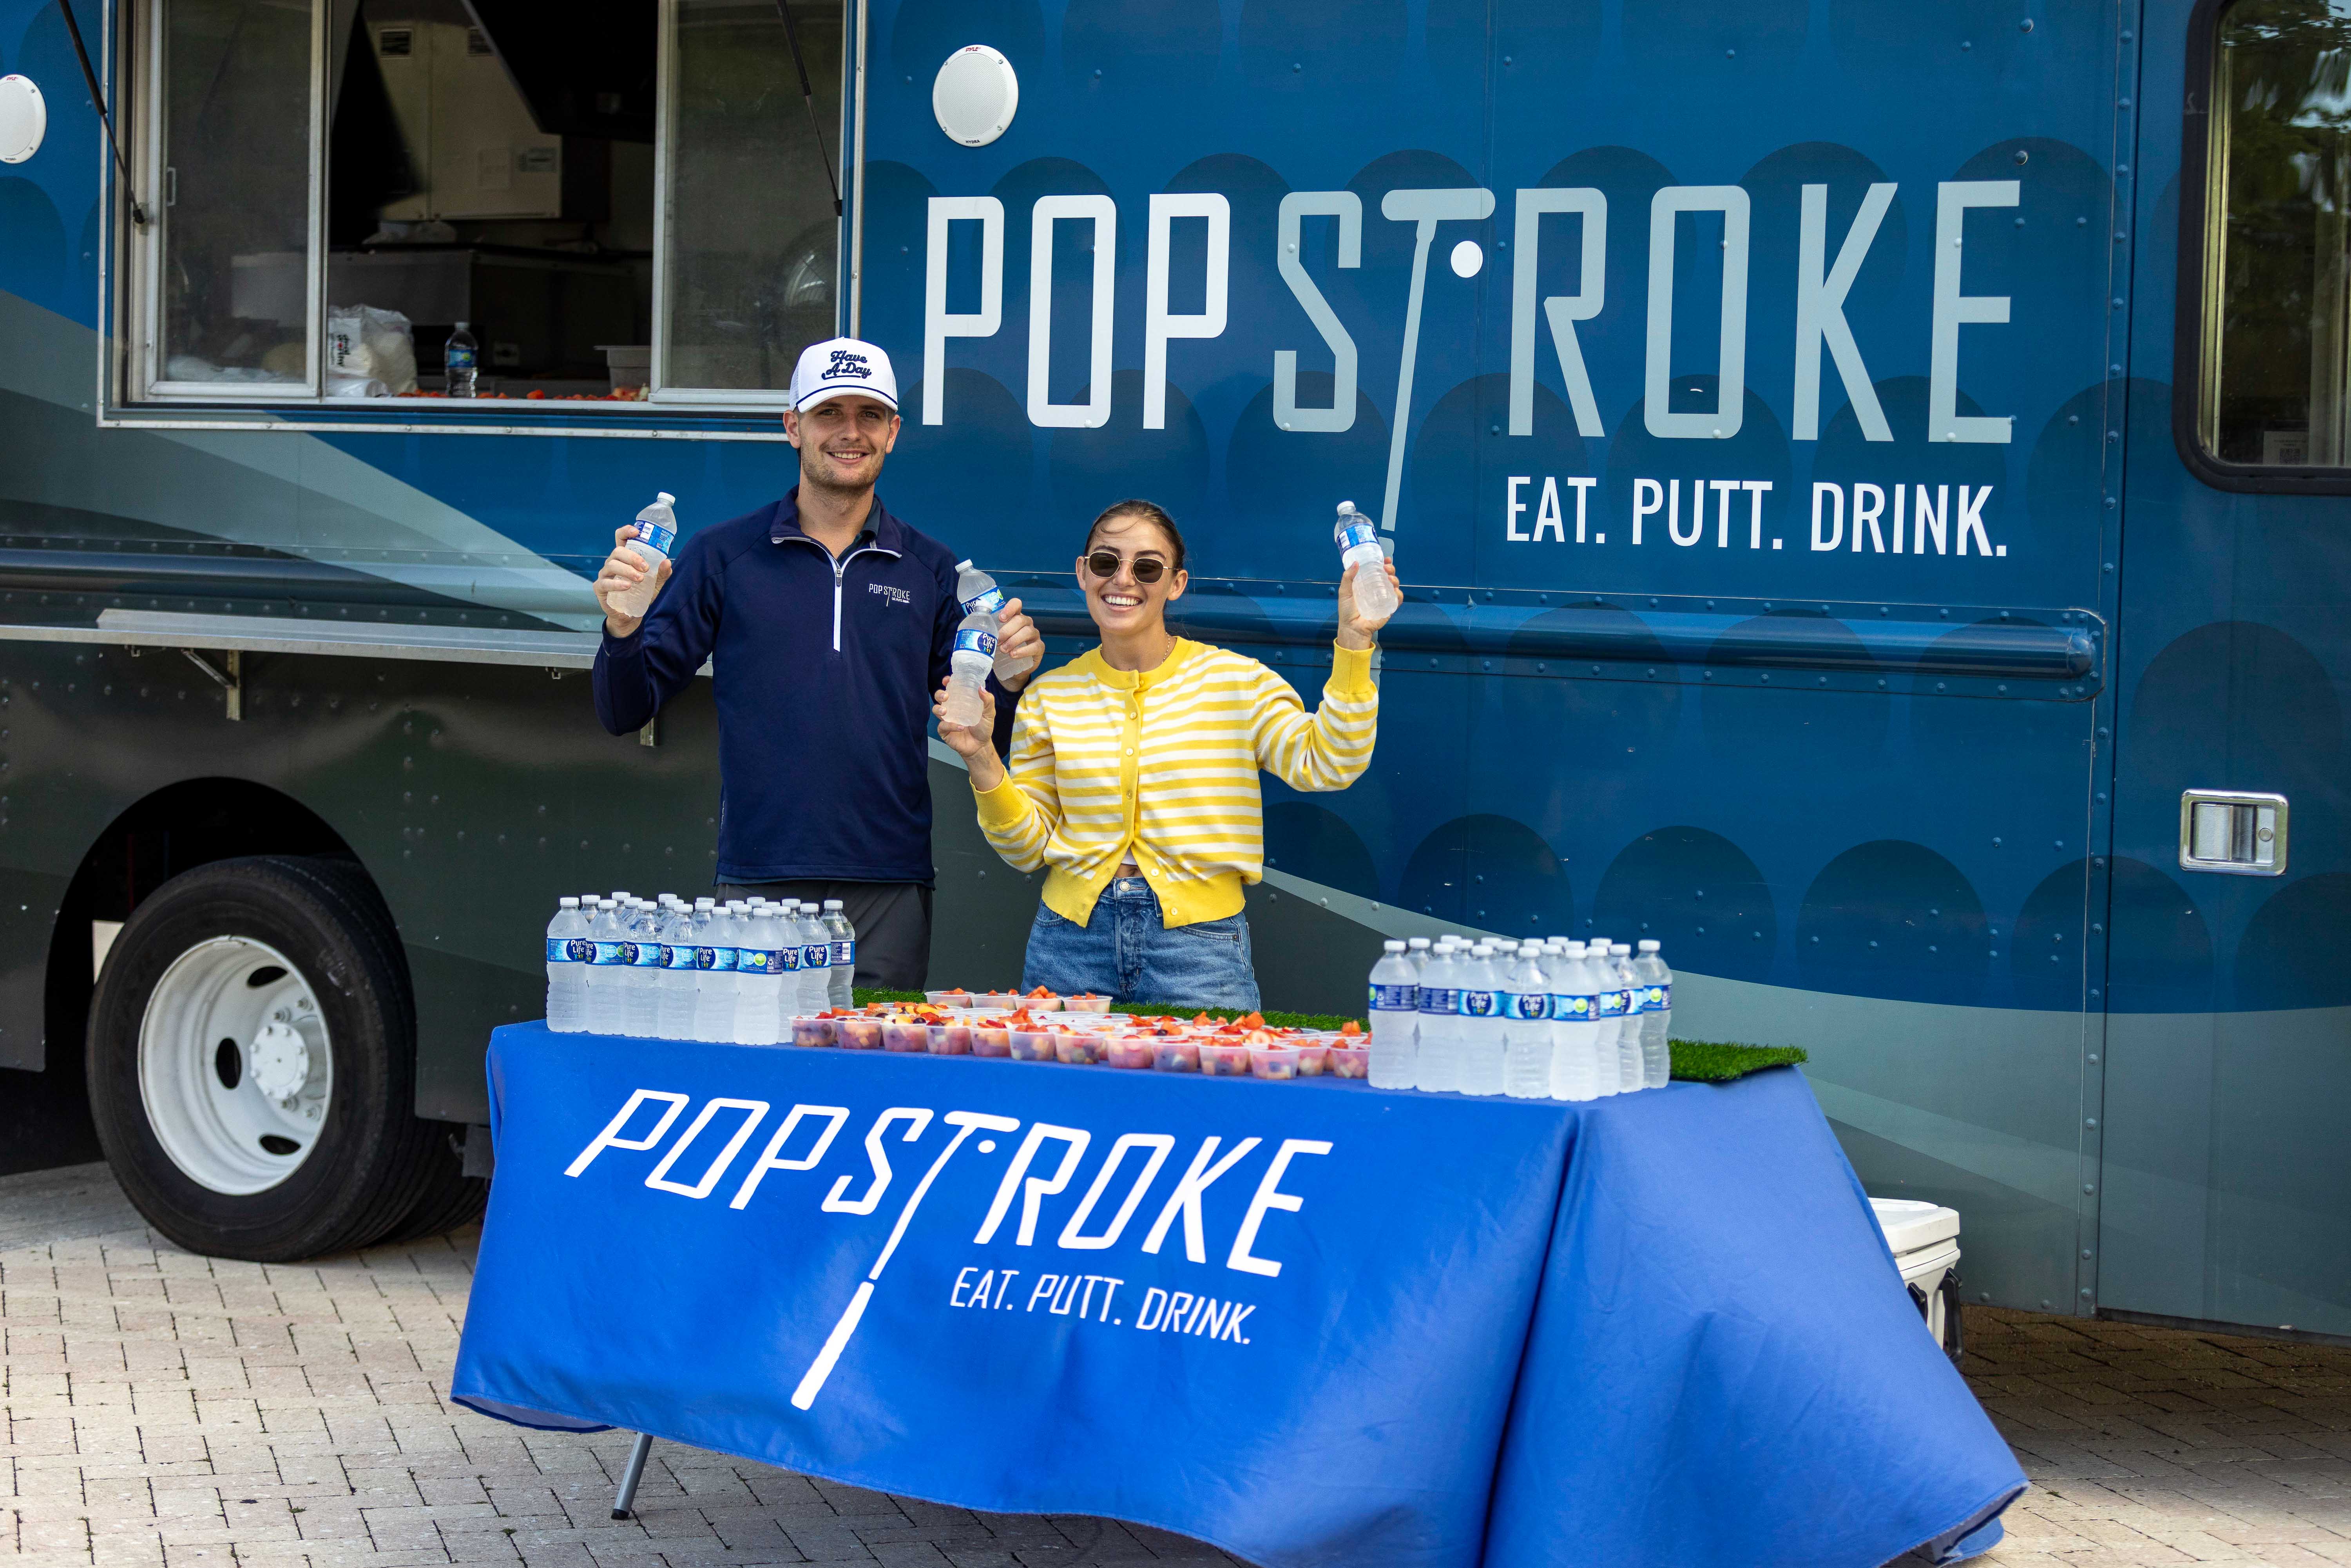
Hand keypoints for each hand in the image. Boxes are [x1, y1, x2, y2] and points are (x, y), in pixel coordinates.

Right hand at [595, 523, 670, 637]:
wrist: (630, 615)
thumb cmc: (641, 594)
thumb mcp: (655, 584)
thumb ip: (662, 574)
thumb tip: (667, 562)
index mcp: (625, 558)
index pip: (621, 539)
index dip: (626, 532)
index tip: (637, 532)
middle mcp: (613, 562)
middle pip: (617, 551)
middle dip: (632, 557)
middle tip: (645, 568)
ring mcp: (605, 574)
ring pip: (611, 565)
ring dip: (627, 570)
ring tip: (640, 579)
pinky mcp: (600, 587)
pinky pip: (605, 582)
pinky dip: (616, 584)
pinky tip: (627, 586)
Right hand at [934, 680, 1003, 789]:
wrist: (980, 746)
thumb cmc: (983, 728)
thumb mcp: (989, 713)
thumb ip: (988, 701)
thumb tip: (981, 687)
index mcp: (961, 701)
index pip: (952, 689)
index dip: (948, 683)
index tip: (948, 679)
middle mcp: (952, 708)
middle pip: (939, 697)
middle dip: (940, 694)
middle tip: (946, 696)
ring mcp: (947, 719)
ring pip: (936, 709)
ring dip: (939, 708)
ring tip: (946, 711)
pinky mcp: (945, 731)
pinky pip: (942, 726)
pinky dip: (950, 725)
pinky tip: (960, 727)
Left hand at [993, 597, 1042, 690]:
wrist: (1012, 669)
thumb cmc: (1001, 650)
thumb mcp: (994, 639)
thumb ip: (986, 632)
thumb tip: (970, 630)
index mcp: (1015, 617)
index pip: (1016, 604)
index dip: (1009, 608)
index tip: (1000, 618)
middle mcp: (1026, 623)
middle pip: (1020, 620)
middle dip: (1006, 630)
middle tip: (997, 640)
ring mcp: (1034, 634)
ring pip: (1027, 631)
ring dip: (1013, 640)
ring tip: (1003, 650)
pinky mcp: (1039, 647)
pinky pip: (1034, 646)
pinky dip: (1023, 651)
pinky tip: (1013, 655)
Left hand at [1336, 557, 1399, 649]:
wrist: (1352, 628)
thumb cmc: (1347, 611)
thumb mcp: (1344, 592)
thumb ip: (1348, 577)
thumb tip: (1356, 562)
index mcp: (1367, 584)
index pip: (1377, 571)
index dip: (1383, 564)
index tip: (1385, 559)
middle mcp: (1377, 590)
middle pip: (1388, 576)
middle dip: (1390, 569)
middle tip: (1386, 567)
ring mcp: (1384, 598)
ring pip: (1394, 586)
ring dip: (1395, 579)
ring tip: (1390, 578)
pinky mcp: (1389, 608)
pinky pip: (1397, 600)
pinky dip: (1399, 594)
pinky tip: (1395, 591)